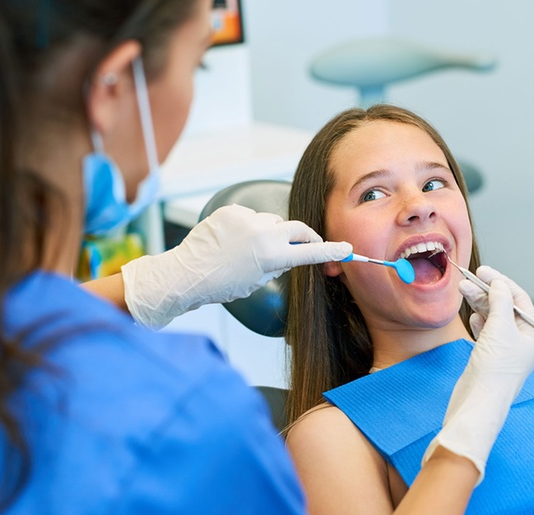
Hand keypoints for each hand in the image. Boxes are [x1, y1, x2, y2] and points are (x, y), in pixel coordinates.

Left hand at [121, 204, 351, 329]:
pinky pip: (250, 216)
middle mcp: (262, 234)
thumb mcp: (256, 281)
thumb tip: (286, 253)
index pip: (309, 253)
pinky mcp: (232, 211)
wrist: (187, 274)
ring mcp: (247, 220)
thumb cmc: (221, 285)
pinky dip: (248, 227)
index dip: (330, 251)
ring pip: (272, 222)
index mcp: (271, 256)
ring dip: (270, 233)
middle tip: (306, 244)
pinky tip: (234, 241)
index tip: (346, 248)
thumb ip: (277, 265)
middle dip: (305, 237)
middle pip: (298, 229)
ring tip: (251, 249)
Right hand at [421, 266, 533, 483]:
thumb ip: (500, 301)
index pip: (519, 299)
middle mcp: (522, 342)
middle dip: (486, 292)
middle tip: (467, 280)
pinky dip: (478, 320)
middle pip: (505, 307)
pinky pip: (486, 332)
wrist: (478, 403)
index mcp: (532, 335)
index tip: (483, 271)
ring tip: (462, 291)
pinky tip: (471, 316)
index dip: (501, 282)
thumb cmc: (494, 369)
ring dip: (478, 303)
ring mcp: (505, 351)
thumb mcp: (500, 328)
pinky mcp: (490, 358)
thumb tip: (499, 283)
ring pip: (493, 318)